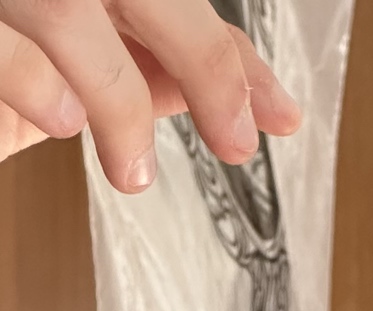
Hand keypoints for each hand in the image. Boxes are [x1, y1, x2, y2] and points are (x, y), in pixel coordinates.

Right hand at [0, 0, 299, 190]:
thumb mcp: (63, 69)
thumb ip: (131, 64)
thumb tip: (222, 91)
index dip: (228, 55)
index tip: (283, 114)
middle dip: (204, 61)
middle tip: (237, 141)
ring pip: (69, 10)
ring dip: (118, 100)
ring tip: (130, 170)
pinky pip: (2, 40)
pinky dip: (35, 80)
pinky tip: (62, 125)